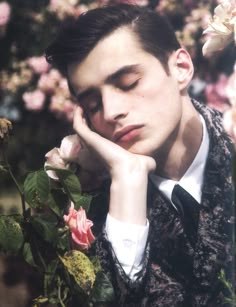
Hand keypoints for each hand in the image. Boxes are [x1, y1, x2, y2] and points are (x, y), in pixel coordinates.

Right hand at [73, 106, 155, 223]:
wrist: (132, 169)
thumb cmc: (139, 167)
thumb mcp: (143, 160)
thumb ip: (146, 159)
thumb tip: (153, 164)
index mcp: (108, 151)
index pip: (99, 138)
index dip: (97, 127)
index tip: (100, 116)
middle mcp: (97, 148)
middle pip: (86, 132)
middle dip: (85, 119)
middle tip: (87, 106)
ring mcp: (92, 143)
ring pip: (79, 127)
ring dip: (79, 115)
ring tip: (81, 103)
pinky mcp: (89, 139)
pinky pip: (77, 124)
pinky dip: (77, 115)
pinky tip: (81, 105)